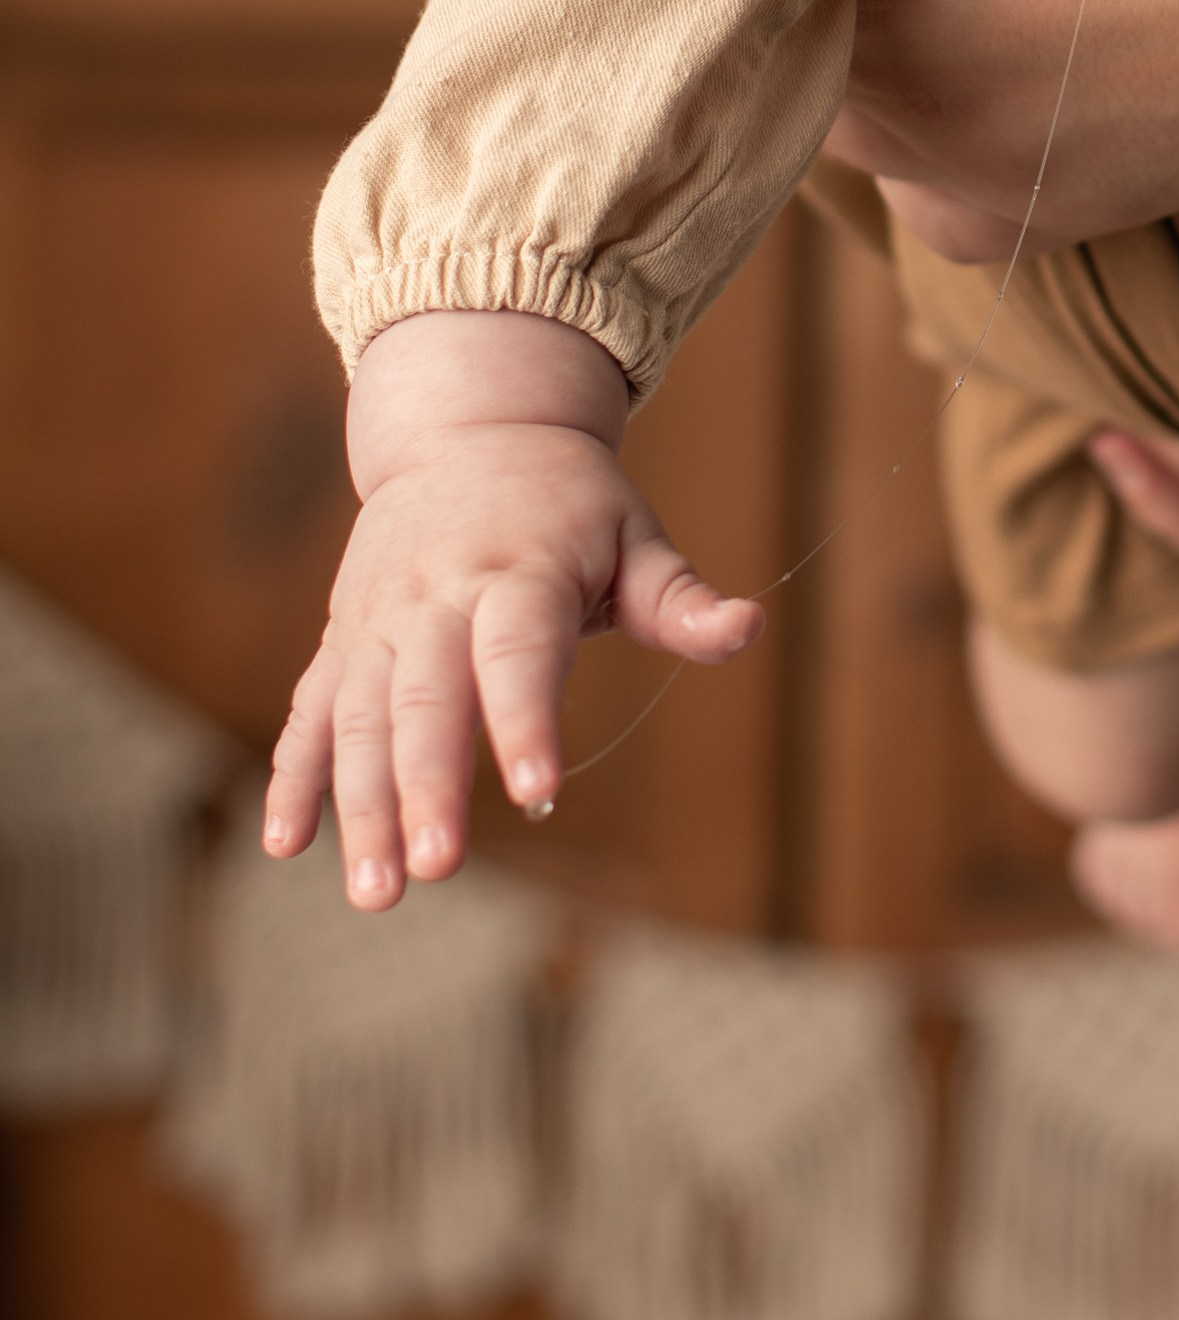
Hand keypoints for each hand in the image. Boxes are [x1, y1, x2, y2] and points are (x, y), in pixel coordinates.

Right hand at [264, 312, 761, 908]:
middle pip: (426, 696)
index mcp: (519, 570)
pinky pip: (312, 710)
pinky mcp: (344, 638)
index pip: (519, 651)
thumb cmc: (568, 500)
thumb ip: (681, 599)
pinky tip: (286, 846)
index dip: (526, 720)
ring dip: (361, 805)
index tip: (537, 794)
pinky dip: (295, 775)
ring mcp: (380, 619)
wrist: (469, 426)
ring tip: (378, 893)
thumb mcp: (634, 533)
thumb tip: (751, 627)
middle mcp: (438, 595)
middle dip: (428, 784)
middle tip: (440, 870)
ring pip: (361, 717)